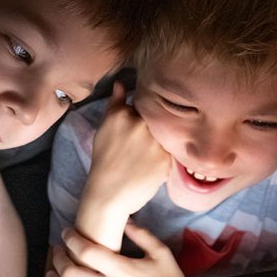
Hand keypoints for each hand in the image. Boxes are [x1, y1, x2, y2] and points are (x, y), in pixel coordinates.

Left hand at [46, 223, 186, 276]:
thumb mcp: (161, 254)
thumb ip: (143, 236)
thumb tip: (126, 222)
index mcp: (121, 270)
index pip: (86, 251)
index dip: (71, 239)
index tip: (66, 233)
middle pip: (71, 273)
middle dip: (59, 259)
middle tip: (58, 250)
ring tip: (52, 275)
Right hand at [84, 82, 169, 216]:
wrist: (108, 193)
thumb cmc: (104, 160)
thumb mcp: (104, 128)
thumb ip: (115, 104)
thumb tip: (120, 83)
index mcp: (123, 114)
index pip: (144, 104)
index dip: (144, 115)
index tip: (139, 127)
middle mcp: (140, 124)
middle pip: (157, 118)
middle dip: (153, 129)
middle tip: (141, 146)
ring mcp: (155, 142)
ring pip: (166, 135)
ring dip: (161, 143)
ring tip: (145, 157)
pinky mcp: (166, 160)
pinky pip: (172, 152)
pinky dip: (164, 158)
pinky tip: (151, 167)